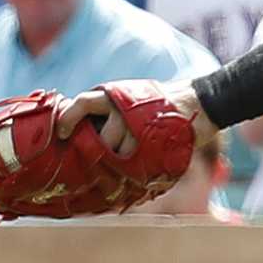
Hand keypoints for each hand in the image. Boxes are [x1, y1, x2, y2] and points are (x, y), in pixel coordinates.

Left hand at [55, 81, 213, 155]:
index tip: (61, 134)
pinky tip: (138, 167)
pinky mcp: (155, 139)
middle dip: (100, 150)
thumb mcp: (132, 97)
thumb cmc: (160, 104)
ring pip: (118, 150)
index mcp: (115, 95)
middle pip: (100, 136)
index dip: (68, 119)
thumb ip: (108, 110)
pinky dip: (134, 166)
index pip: (82, 104)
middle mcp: (124, 107)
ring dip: (121, 160)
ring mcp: (140, 123)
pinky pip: (136, 159)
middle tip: (103, 158)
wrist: (201, 102)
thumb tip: (81, 130)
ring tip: (129, 161)